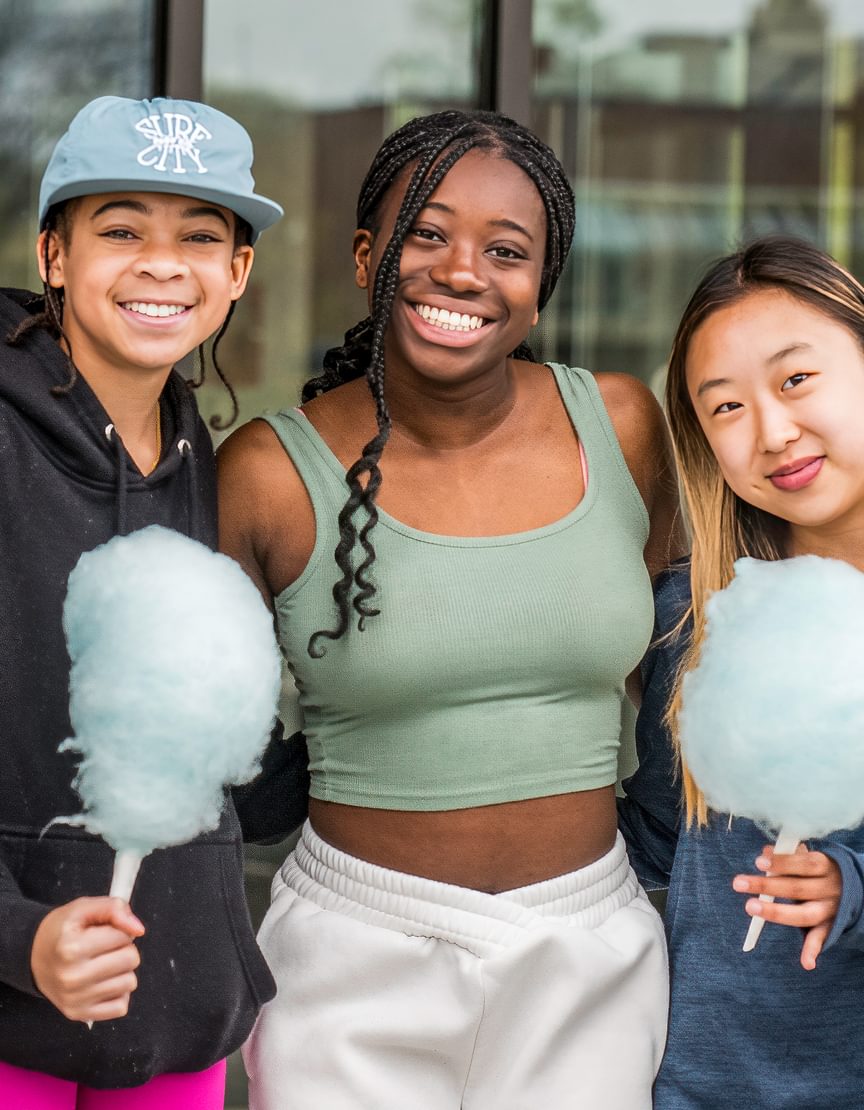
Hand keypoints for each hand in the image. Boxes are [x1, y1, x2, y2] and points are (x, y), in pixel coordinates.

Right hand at [31, 897, 144, 1022]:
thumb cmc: (62, 931)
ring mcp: (76, 999)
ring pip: (130, 983)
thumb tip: (139, 930)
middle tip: (105, 948)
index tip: (103, 932)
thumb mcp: (83, 908)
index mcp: (72, 948)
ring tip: (103, 964)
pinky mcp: (79, 1014)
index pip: (124, 936)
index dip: (118, 930)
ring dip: (122, 971)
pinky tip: (103, 983)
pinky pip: (121, 1007)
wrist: (34, 957)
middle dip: (124, 949)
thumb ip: (114, 908)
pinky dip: (118, 993)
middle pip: (131, 959)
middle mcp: (72, 977)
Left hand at [732, 844, 840, 970]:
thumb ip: (788, 855)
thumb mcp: (809, 858)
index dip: (782, 862)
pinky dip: (814, 950)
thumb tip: (765, 852)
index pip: (804, 864)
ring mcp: (831, 910)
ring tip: (751, 908)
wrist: (858, 890)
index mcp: (825, 867)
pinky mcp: (832, 927)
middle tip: (739, 883)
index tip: (758, 862)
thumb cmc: (820, 870)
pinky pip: (821, 938)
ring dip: (777, 913)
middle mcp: (829, 889)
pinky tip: (807, 963)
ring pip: (805, 914)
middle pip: (797, 888)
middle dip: (767, 886)